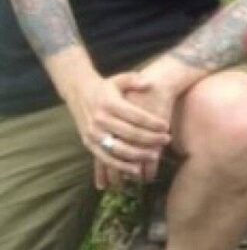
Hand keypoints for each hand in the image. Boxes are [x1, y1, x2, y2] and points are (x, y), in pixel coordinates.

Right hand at [66, 72, 170, 189]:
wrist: (78, 93)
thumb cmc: (105, 87)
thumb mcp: (119, 79)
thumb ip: (134, 80)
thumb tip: (149, 83)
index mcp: (109, 104)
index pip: (135, 116)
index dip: (152, 122)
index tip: (166, 126)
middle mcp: (100, 120)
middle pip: (130, 134)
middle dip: (151, 139)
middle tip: (166, 140)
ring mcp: (93, 134)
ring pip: (118, 149)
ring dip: (138, 155)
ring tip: (155, 156)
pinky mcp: (89, 144)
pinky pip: (106, 159)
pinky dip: (121, 166)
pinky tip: (136, 170)